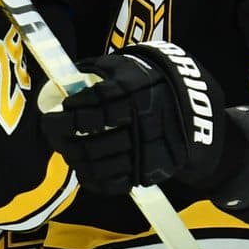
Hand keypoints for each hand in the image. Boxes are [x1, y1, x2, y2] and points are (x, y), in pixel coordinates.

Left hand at [39, 41, 225, 195]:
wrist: (196, 108)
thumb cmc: (152, 82)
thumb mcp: (129, 65)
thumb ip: (98, 70)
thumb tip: (63, 79)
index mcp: (134, 92)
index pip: (91, 108)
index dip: (68, 114)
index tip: (54, 113)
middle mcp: (140, 123)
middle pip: (91, 139)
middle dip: (62, 138)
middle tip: (51, 132)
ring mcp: (146, 150)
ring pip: (99, 163)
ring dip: (74, 158)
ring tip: (65, 149)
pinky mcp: (150, 171)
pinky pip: (114, 182)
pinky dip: (93, 178)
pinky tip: (83, 168)